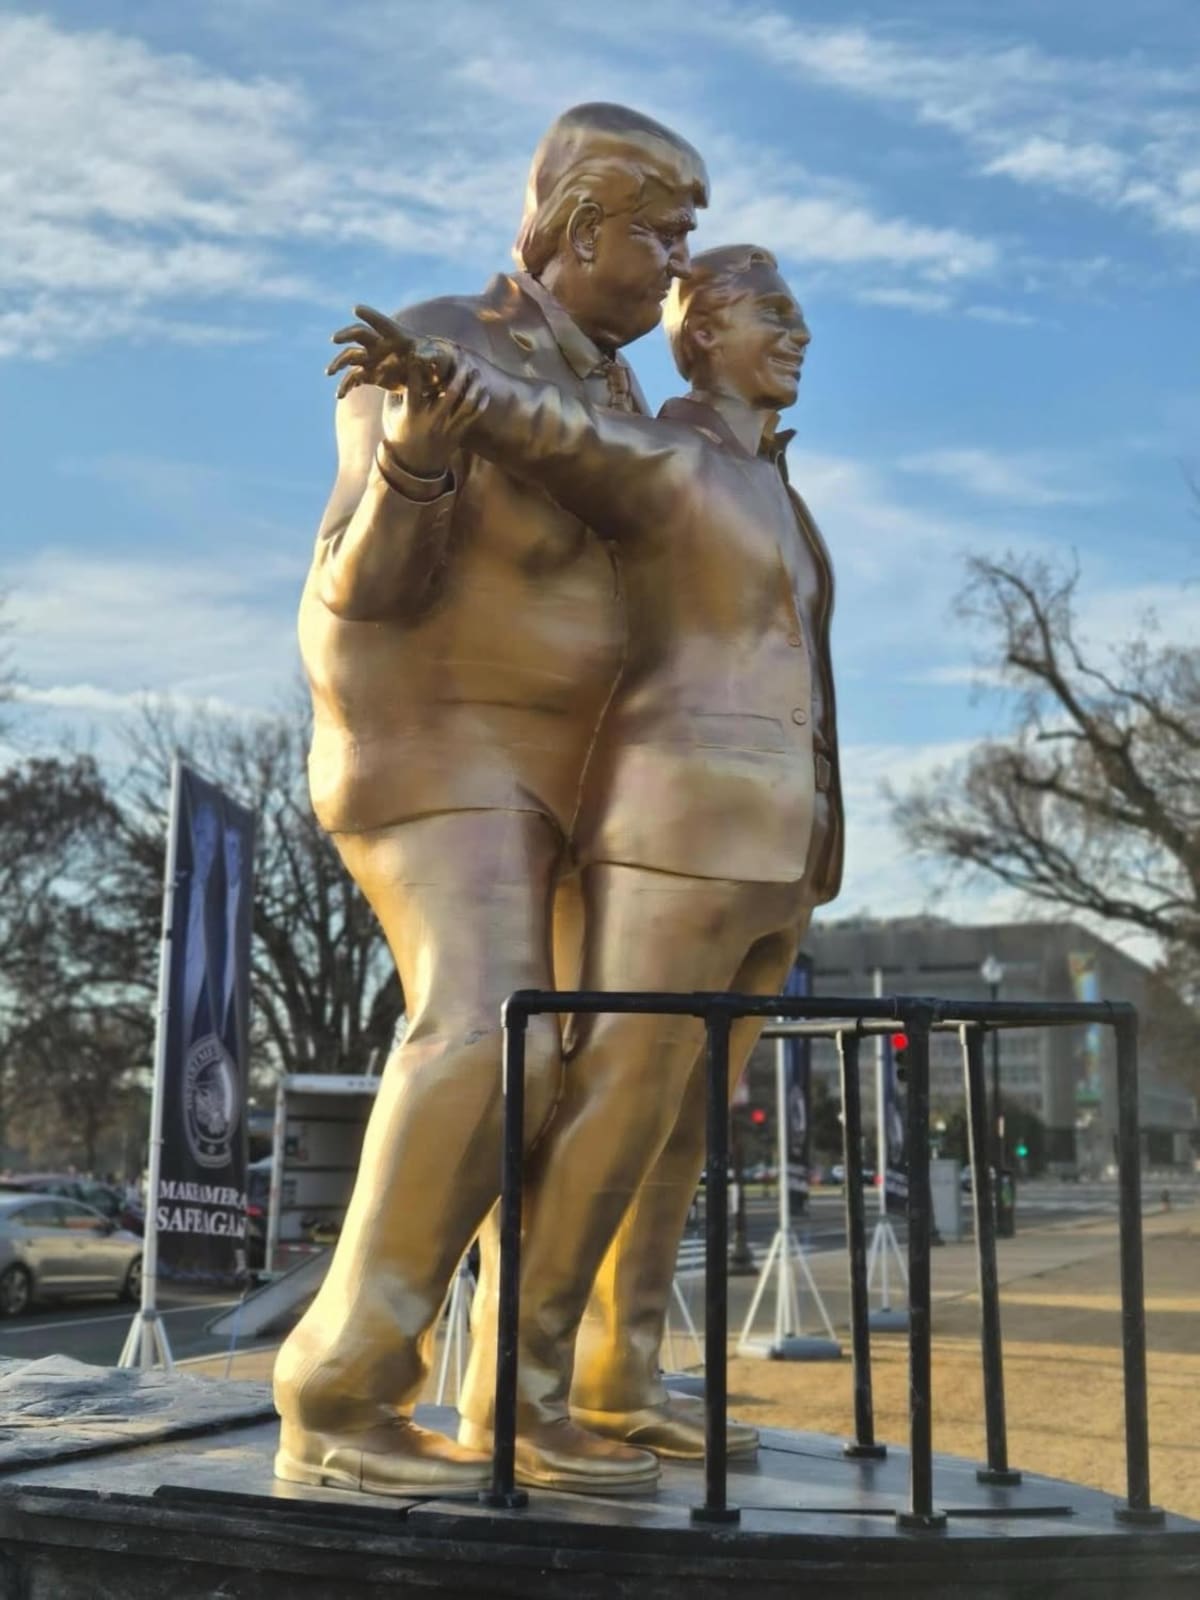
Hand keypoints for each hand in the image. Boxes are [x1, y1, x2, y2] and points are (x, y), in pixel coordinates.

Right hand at [327, 304, 485, 476]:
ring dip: (474, 385)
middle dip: (458, 373)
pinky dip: (481, 402)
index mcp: (412, 413)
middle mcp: (431, 421)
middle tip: (462, 358)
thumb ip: (396, 391)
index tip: (424, 351)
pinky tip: (483, 390)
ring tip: (476, 371)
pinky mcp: (458, 435)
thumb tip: (397, 365)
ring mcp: (447, 429)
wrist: (413, 466)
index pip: (416, 386)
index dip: (420, 367)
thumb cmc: (399, 432)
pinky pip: (474, 417)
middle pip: (450, 393)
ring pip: (467, 404)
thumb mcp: (391, 413)